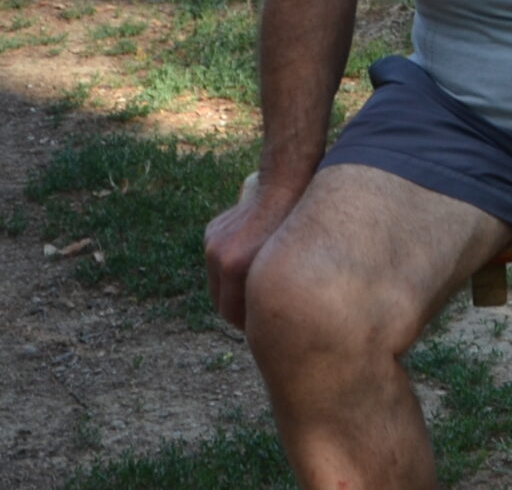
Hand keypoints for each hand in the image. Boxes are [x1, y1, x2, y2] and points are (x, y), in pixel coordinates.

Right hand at [203, 170, 298, 329]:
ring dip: (232, 291)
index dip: (247, 325)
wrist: (286, 184)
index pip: (232, 314)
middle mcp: (220, 256)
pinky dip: (230, 268)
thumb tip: (271, 318)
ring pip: (217, 284)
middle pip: (220, 303)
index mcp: (236, 267)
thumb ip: (273, 291)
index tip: (261, 328)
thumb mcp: (290, 265)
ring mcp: (214, 243)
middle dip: (237, 312)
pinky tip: (251, 260)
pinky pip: (218, 262)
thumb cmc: (298, 228)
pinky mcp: (212, 233)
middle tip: (258, 316)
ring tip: (256, 290)